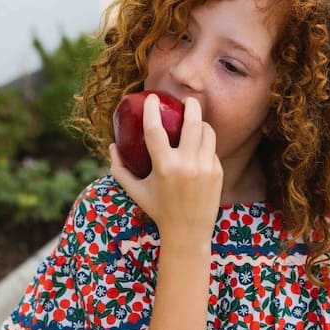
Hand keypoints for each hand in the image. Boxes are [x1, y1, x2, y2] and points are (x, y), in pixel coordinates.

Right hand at [110, 95, 222, 248]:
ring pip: (207, 131)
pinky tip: (198, 146)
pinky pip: (212, 148)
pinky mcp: (217, 172)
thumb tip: (112, 146)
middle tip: (187, 101)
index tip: (151, 98)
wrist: (188, 232)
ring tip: (194, 121)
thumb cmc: (158, 210)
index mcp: (164, 167)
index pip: (155, 130)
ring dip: (200, 122)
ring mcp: (205, 167)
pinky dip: (204, 144)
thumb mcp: (135, 191)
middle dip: (191, 105)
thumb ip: (119, 169)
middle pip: (192, 122)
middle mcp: (187, 165)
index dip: (151, 110)